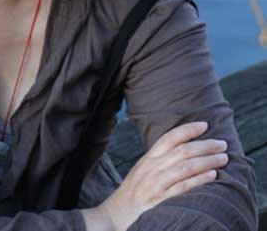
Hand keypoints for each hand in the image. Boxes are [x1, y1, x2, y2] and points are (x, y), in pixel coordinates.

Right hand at [84, 121, 228, 230]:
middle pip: (182, 151)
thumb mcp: (143, 170)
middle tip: (222, 143)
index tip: (205, 125)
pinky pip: (183, 187)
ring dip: (207, 161)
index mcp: (148, 158)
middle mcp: (151, 168)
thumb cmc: (133, 192)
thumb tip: (184, 152)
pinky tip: (213, 176)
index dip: (188, 129)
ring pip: (185, 166)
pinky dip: (199, 180)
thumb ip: (159, 161)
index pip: (169, 138)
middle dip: (205, 145)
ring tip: (223, 158)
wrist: (115, 214)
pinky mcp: (159, 201)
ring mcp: (155, 184)